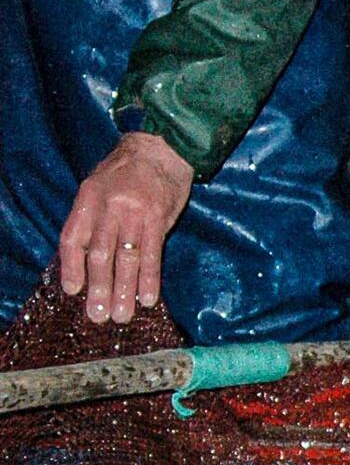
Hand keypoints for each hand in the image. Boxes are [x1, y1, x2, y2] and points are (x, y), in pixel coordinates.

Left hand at [58, 132, 194, 324]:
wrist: (163, 148)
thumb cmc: (127, 171)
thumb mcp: (98, 186)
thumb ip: (91, 217)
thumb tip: (85, 258)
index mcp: (88, 198)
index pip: (73, 238)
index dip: (71, 267)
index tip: (73, 291)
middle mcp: (109, 207)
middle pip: (99, 254)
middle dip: (99, 288)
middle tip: (98, 315)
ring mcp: (135, 213)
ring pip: (126, 258)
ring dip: (124, 290)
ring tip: (122, 315)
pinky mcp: (160, 218)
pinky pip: (153, 254)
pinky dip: (149, 278)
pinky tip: (148, 298)